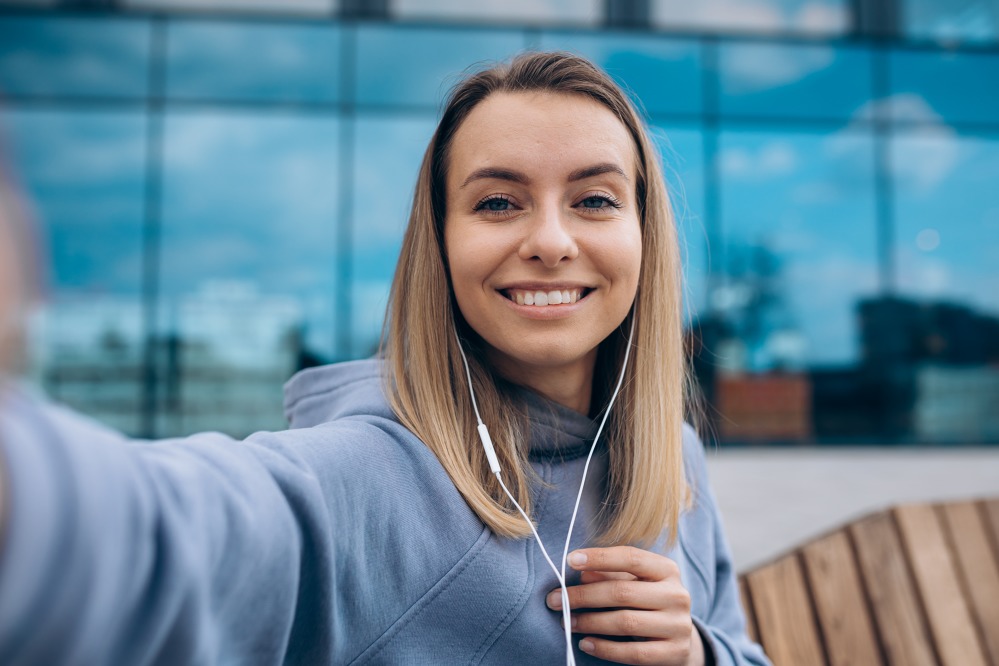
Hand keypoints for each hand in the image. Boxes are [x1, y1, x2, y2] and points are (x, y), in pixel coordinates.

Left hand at [546, 546, 704, 665]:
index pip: (631, 558)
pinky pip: (634, 652)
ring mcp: (679, 625)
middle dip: (583, 596)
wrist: (679, 640)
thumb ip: (611, 575)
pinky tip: (585, 643)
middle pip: (622, 592)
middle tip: (554, 599)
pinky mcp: (675, 653)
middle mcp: (677, 595)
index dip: (599, 557)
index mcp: (667, 570)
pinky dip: (605, 648)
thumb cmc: (647, 604)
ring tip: (566, 622)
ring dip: (589, 622)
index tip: (569, 560)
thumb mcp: (634, 584)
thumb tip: (582, 571)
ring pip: (625, 622)